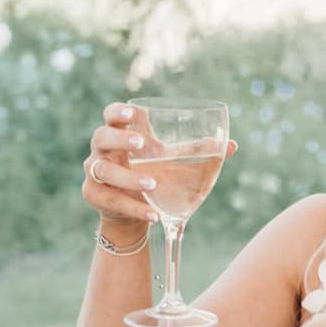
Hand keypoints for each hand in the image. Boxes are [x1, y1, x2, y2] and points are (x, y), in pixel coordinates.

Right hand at [81, 102, 235, 232]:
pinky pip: (111, 200)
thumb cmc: (155, 175)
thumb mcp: (174, 162)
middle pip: (101, 136)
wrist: (139, 211)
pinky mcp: (94, 196)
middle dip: (120, 139)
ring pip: (104, 170)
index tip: (133, 112)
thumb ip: (197, 151)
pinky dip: (134, 208)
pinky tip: (153, 214)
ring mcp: (95, 173)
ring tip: (153, 184)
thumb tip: (232, 145)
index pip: (111, 115)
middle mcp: (103, 150)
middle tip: (142, 144)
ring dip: (129, 178)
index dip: (117, 112)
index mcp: (122, 135)